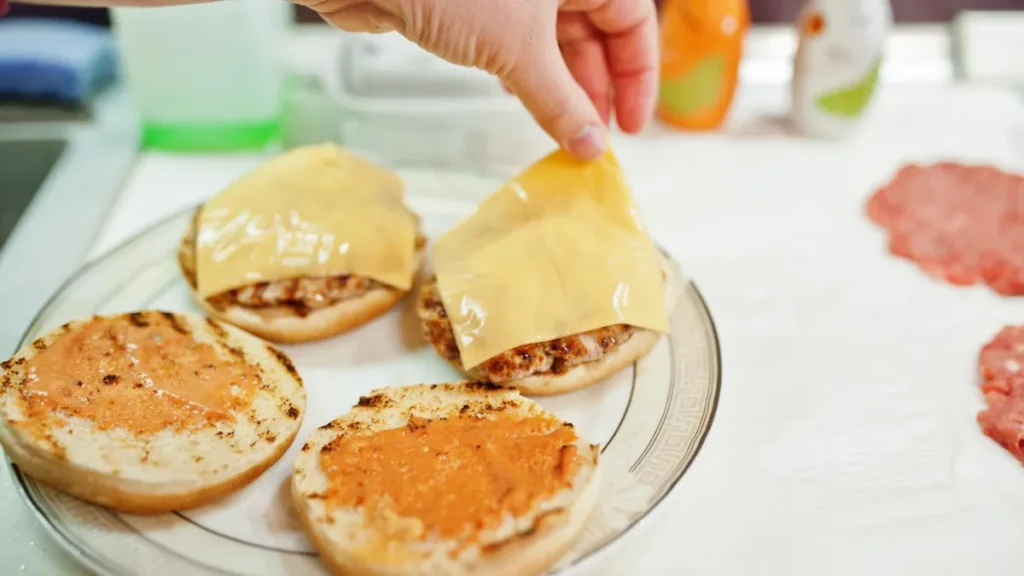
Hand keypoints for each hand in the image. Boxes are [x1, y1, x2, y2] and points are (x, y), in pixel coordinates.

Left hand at [295, 0, 658, 160]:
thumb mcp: (519, 51)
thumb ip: (561, 103)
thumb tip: (591, 145)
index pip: (632, 20)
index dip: (638, 75)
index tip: (631, 124)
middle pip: (596, 32)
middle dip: (597, 88)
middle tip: (594, 137)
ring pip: (555, 41)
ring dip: (562, 88)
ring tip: (565, 131)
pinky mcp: (480, 6)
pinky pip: (518, 43)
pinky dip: (526, 74)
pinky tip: (525, 101)